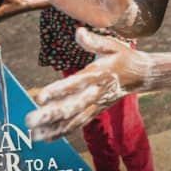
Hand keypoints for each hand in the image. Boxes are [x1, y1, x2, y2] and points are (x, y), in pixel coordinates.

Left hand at [26, 31, 152, 140]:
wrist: (140, 75)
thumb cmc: (122, 57)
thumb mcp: (112, 45)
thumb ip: (94, 41)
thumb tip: (78, 32)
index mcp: (98, 75)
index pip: (75, 85)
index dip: (58, 92)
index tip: (40, 98)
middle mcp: (95, 94)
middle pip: (71, 107)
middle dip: (50, 115)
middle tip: (29, 120)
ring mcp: (95, 105)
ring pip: (73, 120)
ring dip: (52, 128)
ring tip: (32, 135)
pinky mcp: (94, 112)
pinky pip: (77, 124)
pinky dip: (61, 132)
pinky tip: (44, 138)